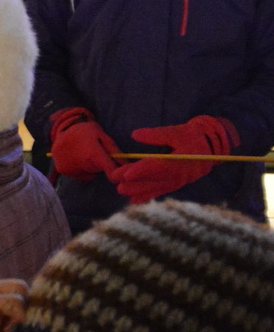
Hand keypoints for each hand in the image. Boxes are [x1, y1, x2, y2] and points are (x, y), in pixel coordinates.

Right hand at [49, 107, 119, 181]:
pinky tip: (76, 158)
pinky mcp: (63, 171)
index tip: (119, 171)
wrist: (60, 129)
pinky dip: (80, 169)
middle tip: (95, 153)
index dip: (118, 174)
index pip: (112, 174)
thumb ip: (115, 151)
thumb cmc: (85, 131)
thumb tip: (128, 165)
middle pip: (100, 172)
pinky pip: (79, 175)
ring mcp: (71, 168)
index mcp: (93, 154)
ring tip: (84, 154)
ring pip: (90, 175)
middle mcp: (81, 164)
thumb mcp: (102, 135)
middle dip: (101, 165)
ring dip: (90, 167)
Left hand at [111, 116, 237, 203]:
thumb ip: (155, 134)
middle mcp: (181, 173)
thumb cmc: (193, 136)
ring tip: (122, 193)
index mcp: (181, 159)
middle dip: (135, 183)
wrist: (214, 146)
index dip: (141, 171)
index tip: (126, 174)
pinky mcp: (179, 183)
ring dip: (139, 191)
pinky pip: (163, 191)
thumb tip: (135, 135)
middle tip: (117, 185)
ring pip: (158, 187)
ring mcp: (181, 180)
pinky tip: (135, 201)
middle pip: (155, 179)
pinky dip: (149, 196)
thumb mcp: (175, 131)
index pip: (158, 167)